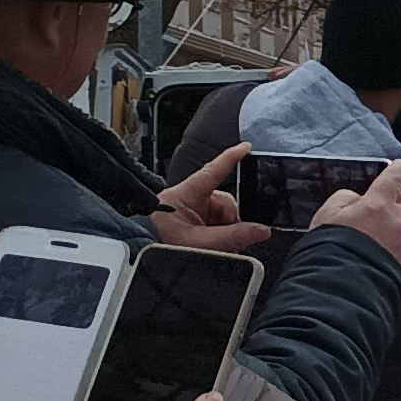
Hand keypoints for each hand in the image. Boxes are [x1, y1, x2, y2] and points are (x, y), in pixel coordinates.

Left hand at [146, 144, 270, 254]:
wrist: (138, 253)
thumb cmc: (156, 244)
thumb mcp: (199, 242)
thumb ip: (233, 237)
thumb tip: (261, 230)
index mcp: (186, 195)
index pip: (213, 171)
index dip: (231, 158)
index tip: (246, 147)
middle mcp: (188, 200)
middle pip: (224, 202)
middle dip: (232, 221)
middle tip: (233, 239)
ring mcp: (189, 214)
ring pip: (222, 217)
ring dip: (227, 233)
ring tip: (220, 248)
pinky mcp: (189, 226)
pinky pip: (215, 227)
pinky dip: (220, 237)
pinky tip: (217, 247)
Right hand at [310, 154, 400, 272]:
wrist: (340, 283)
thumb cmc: (328, 247)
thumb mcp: (327, 213)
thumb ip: (346, 199)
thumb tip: (357, 199)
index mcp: (377, 204)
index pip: (394, 178)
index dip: (398, 169)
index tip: (400, 166)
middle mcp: (397, 221)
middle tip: (390, 206)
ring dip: (400, 230)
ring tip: (379, 240)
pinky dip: (398, 251)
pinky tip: (382, 257)